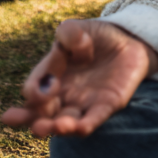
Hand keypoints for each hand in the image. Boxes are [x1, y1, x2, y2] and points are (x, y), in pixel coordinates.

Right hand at [2, 18, 157, 137]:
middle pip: (42, 116)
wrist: (125, 40)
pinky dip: (86, 125)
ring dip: (60, 128)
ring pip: (66, 123)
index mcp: (49, 76)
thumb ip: (67, 34)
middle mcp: (62, 95)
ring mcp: (83, 103)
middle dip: (37, 122)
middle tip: (36, 127)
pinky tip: (81, 127)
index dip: (35, 91)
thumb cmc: (94, 36)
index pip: (33, 91)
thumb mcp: (77, 29)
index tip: (50, 82)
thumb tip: (64, 48)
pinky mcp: (105, 106)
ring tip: (58, 127)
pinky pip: (93, 119)